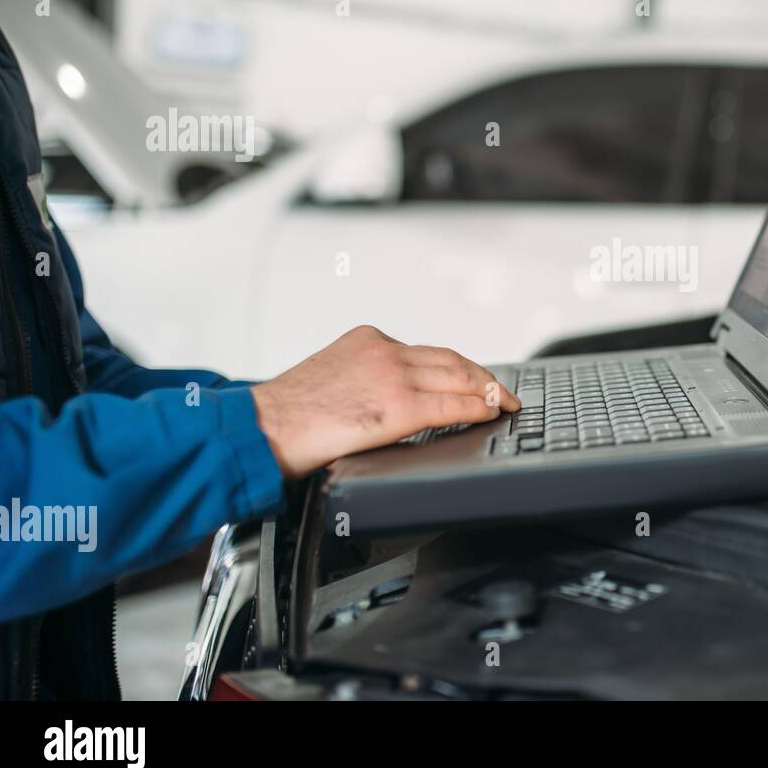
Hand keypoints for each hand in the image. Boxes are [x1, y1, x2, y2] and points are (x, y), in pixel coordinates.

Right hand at [249, 325, 519, 478]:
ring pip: (458, 377)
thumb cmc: (286, 414)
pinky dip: (478, 407)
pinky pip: (451, 404)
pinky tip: (491, 413)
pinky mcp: (398, 405)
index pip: (427, 351)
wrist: (262, 427)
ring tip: (505, 402)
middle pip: (451, 359)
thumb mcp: (331, 376)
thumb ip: (364, 378)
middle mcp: (384, 350)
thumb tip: (386, 400)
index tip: (474, 378)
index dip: (458, 366)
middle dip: (483, 376)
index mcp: (368, 340)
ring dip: (488, 390)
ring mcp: (393, 375)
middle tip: (503, 391)